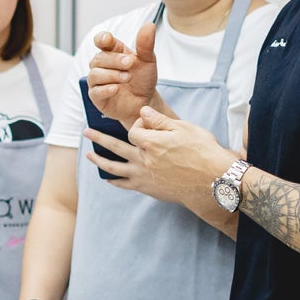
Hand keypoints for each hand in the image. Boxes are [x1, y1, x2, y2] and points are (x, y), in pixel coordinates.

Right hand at [87, 25, 159, 126]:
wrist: (145, 101)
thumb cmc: (143, 79)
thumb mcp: (148, 60)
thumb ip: (146, 44)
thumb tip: (149, 25)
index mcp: (112, 52)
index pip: (101, 41)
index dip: (102, 39)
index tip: (107, 40)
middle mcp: (102, 65)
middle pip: (99, 58)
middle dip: (114, 60)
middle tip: (130, 63)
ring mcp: (98, 81)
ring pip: (95, 74)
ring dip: (111, 75)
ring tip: (127, 77)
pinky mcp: (97, 97)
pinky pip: (95, 91)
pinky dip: (105, 89)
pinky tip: (116, 88)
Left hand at [94, 106, 234, 206]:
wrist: (212, 182)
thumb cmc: (202, 152)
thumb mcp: (184, 129)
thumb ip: (160, 120)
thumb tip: (142, 111)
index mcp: (152, 142)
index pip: (133, 130)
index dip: (137, 124)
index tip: (145, 122)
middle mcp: (143, 159)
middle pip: (115, 146)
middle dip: (99, 138)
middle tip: (87, 132)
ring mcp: (143, 175)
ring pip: (114, 167)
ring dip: (99, 160)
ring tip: (88, 154)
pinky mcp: (147, 188)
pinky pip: (125, 184)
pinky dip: (114, 181)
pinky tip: (107, 178)